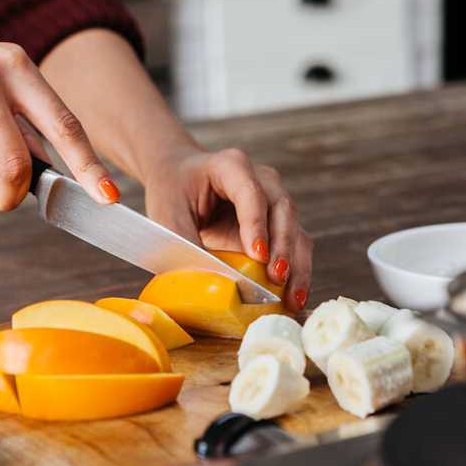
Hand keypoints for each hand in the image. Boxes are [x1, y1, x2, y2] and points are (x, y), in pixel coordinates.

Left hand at [145, 148, 312, 311]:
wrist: (179, 177)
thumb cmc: (172, 192)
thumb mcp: (168, 217)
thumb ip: (186, 246)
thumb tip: (209, 284)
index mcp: (231, 166)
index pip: (251, 194)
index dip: (256, 225)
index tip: (258, 256)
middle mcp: (261, 180)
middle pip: (282, 211)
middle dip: (284, 248)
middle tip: (278, 279)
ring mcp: (274, 201)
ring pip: (296, 231)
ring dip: (297, 265)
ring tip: (294, 298)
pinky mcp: (278, 224)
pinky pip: (294, 247)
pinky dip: (296, 271)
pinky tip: (293, 297)